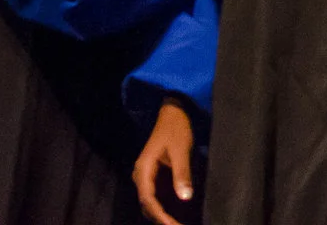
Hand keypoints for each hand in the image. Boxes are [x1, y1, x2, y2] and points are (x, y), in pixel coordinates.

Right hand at [134, 100, 197, 222]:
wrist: (173, 112)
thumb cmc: (176, 129)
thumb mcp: (181, 150)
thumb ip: (182, 174)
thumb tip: (185, 197)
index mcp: (143, 169)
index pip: (148, 199)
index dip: (160, 215)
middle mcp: (141, 175)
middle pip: (148, 204)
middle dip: (162, 219)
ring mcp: (147, 176)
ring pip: (151, 203)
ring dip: (163, 215)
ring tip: (178, 224)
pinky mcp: (155, 176)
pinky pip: (156, 196)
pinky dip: (165, 207)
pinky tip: (176, 214)